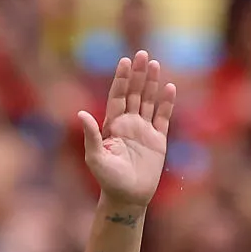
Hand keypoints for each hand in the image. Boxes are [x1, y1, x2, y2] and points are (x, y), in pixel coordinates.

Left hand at [78, 51, 175, 207]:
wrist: (127, 197)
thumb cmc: (107, 180)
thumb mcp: (95, 158)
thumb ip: (90, 135)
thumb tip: (81, 113)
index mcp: (112, 126)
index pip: (117, 96)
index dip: (121, 79)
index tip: (125, 61)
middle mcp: (128, 124)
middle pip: (134, 93)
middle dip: (138, 75)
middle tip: (143, 54)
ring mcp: (144, 130)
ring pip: (148, 101)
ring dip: (152, 83)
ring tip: (155, 64)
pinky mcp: (158, 140)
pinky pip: (163, 117)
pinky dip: (166, 103)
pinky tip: (169, 88)